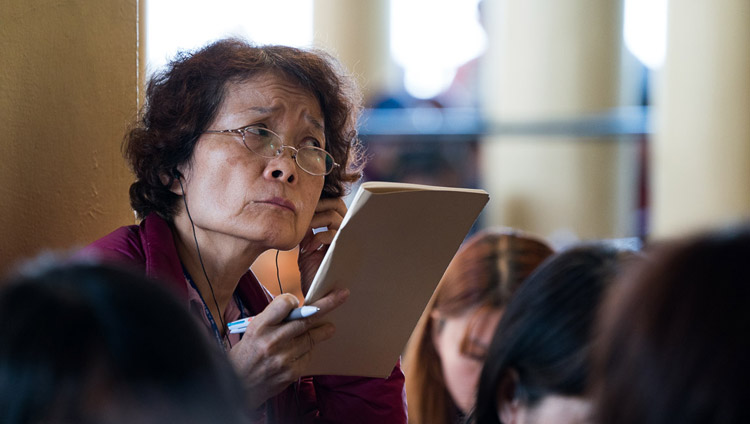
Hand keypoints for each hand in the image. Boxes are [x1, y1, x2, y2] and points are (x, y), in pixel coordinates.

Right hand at [228, 289, 348, 408]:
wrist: (239, 387)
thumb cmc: (247, 355)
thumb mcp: (252, 331)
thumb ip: (274, 319)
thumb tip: (299, 307)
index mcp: (259, 327)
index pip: (284, 304)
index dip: (292, 301)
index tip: (298, 301)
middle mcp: (272, 341)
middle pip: (306, 318)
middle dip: (327, 305)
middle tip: (342, 296)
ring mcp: (283, 358)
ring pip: (312, 337)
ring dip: (323, 330)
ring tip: (329, 328)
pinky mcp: (292, 372)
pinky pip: (308, 355)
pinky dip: (308, 350)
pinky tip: (302, 351)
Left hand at [298, 197, 346, 295]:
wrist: (318, 297)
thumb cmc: (313, 274)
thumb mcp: (307, 248)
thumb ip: (307, 232)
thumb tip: (301, 214)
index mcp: (336, 229)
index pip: (334, 204)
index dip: (319, 202)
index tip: (302, 210)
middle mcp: (344, 233)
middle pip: (337, 204)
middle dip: (318, 206)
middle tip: (304, 217)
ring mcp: (346, 241)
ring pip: (334, 217)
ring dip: (315, 221)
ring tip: (304, 232)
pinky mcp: (343, 252)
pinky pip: (332, 235)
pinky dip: (317, 238)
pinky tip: (308, 249)